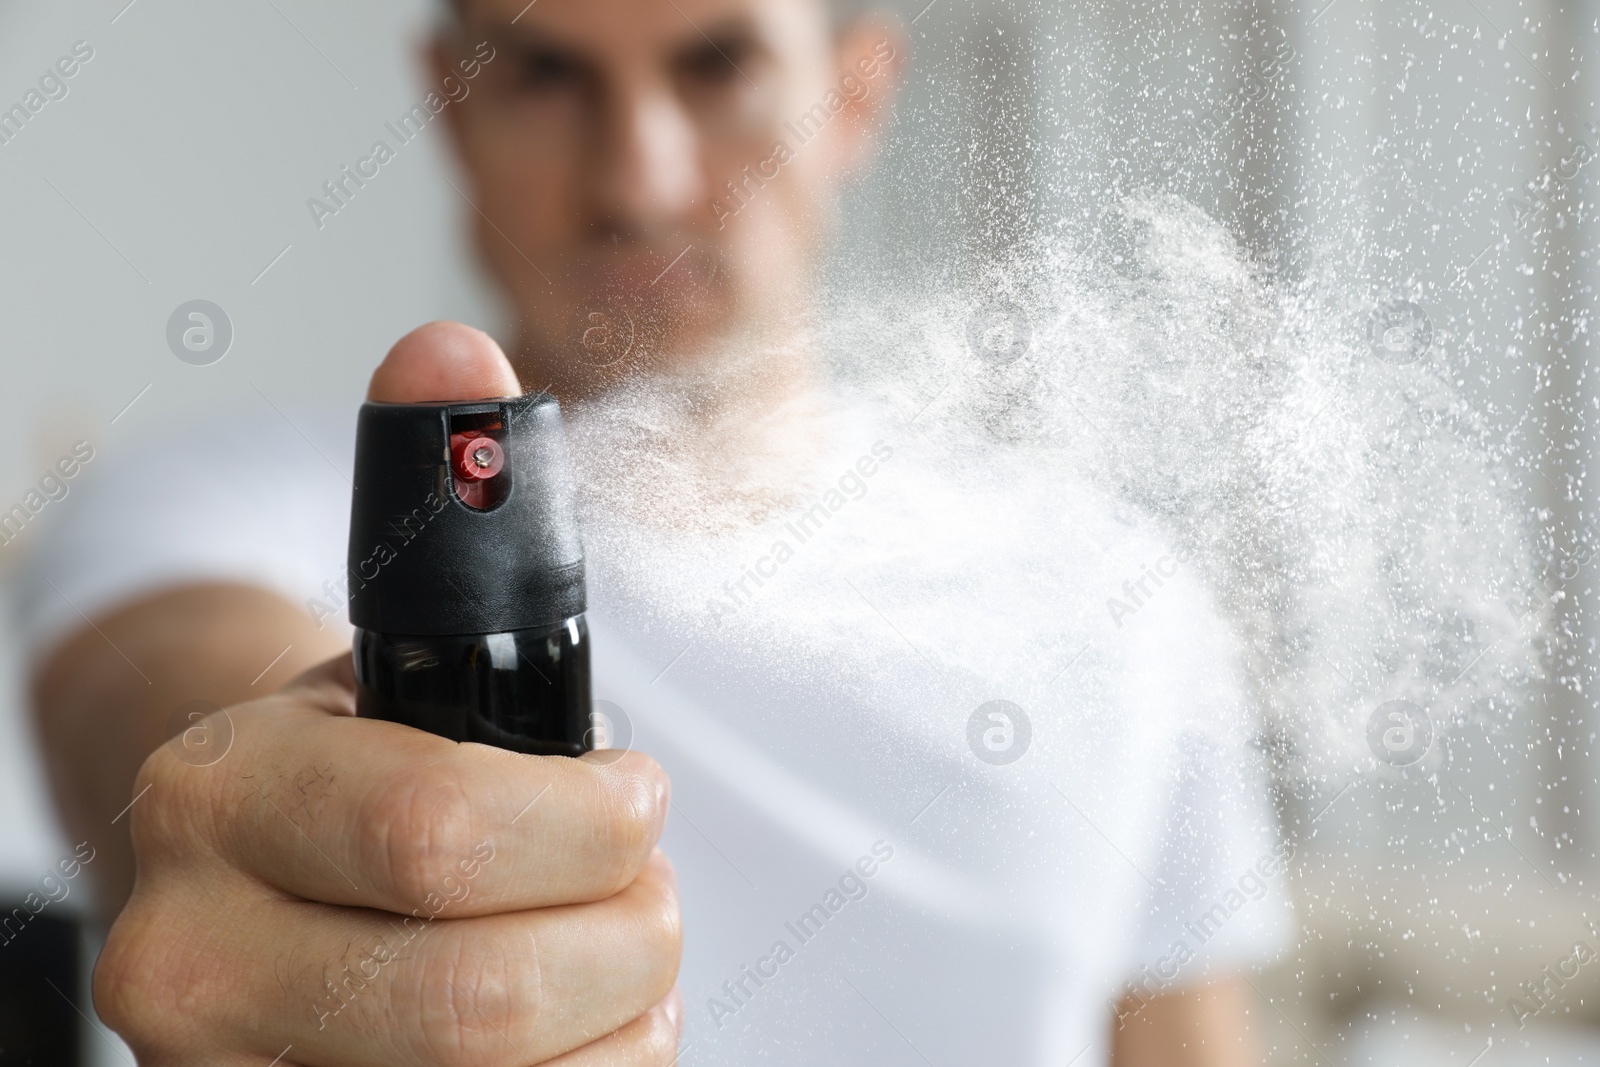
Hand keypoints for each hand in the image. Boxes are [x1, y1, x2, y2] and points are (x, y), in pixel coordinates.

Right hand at [94, 323, 682, 1064]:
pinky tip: (571, 1034)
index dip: (589, 822)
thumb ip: (438, 491)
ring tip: (608, 956)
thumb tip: (448, 345)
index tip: (635, 797)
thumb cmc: (370, 758)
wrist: (267, 890)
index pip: (435, 833)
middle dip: (621, 933)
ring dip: (617, 1020)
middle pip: (480, 998)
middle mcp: (185, 960)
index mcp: (217, 799)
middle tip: (640, 888)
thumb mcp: (402, 632)